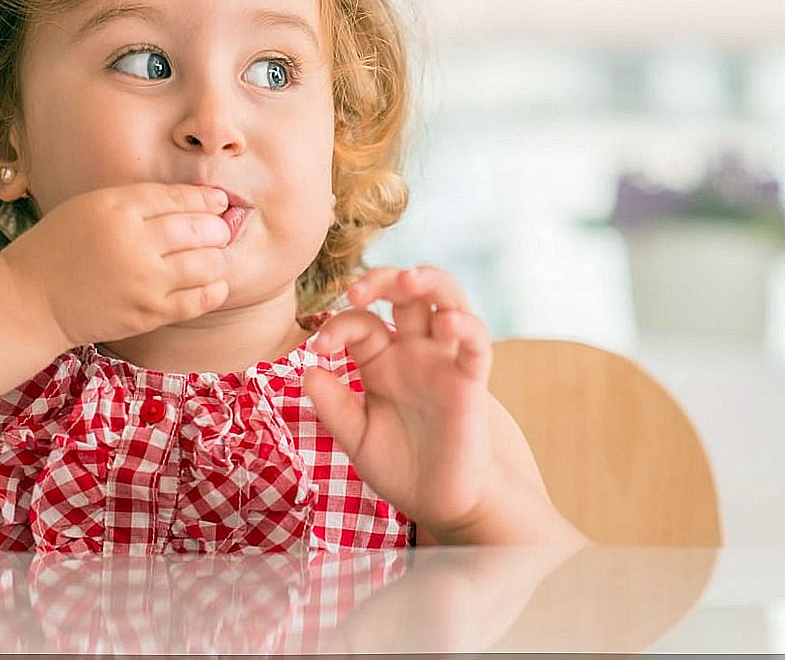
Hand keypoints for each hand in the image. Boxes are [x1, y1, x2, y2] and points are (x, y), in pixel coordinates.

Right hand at [0, 182, 231, 348]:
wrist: (30, 301)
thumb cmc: (60, 247)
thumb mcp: (91, 206)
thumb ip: (138, 202)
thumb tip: (193, 201)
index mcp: (118, 208)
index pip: (180, 197)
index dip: (206, 198)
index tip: (218, 201)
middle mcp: (135, 242)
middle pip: (202, 228)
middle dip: (218, 227)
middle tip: (217, 230)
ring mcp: (145, 281)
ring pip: (208, 264)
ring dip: (217, 257)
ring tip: (211, 256)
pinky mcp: (149, 313)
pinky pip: (199, 300)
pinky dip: (214, 289)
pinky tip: (213, 283)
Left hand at [302, 265, 496, 537]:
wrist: (440, 504)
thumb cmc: (400, 467)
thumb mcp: (357, 439)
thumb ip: (334, 407)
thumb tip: (308, 372)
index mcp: (381, 360)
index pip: (361, 322)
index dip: (338, 326)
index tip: (319, 348)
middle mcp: (414, 351)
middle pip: (405, 293)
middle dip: (382, 280)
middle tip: (357, 291)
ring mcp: (444, 361)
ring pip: (445, 300)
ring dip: (429, 281)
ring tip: (408, 279)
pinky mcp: (471, 380)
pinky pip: (476, 343)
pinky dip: (466, 326)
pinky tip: (448, 323)